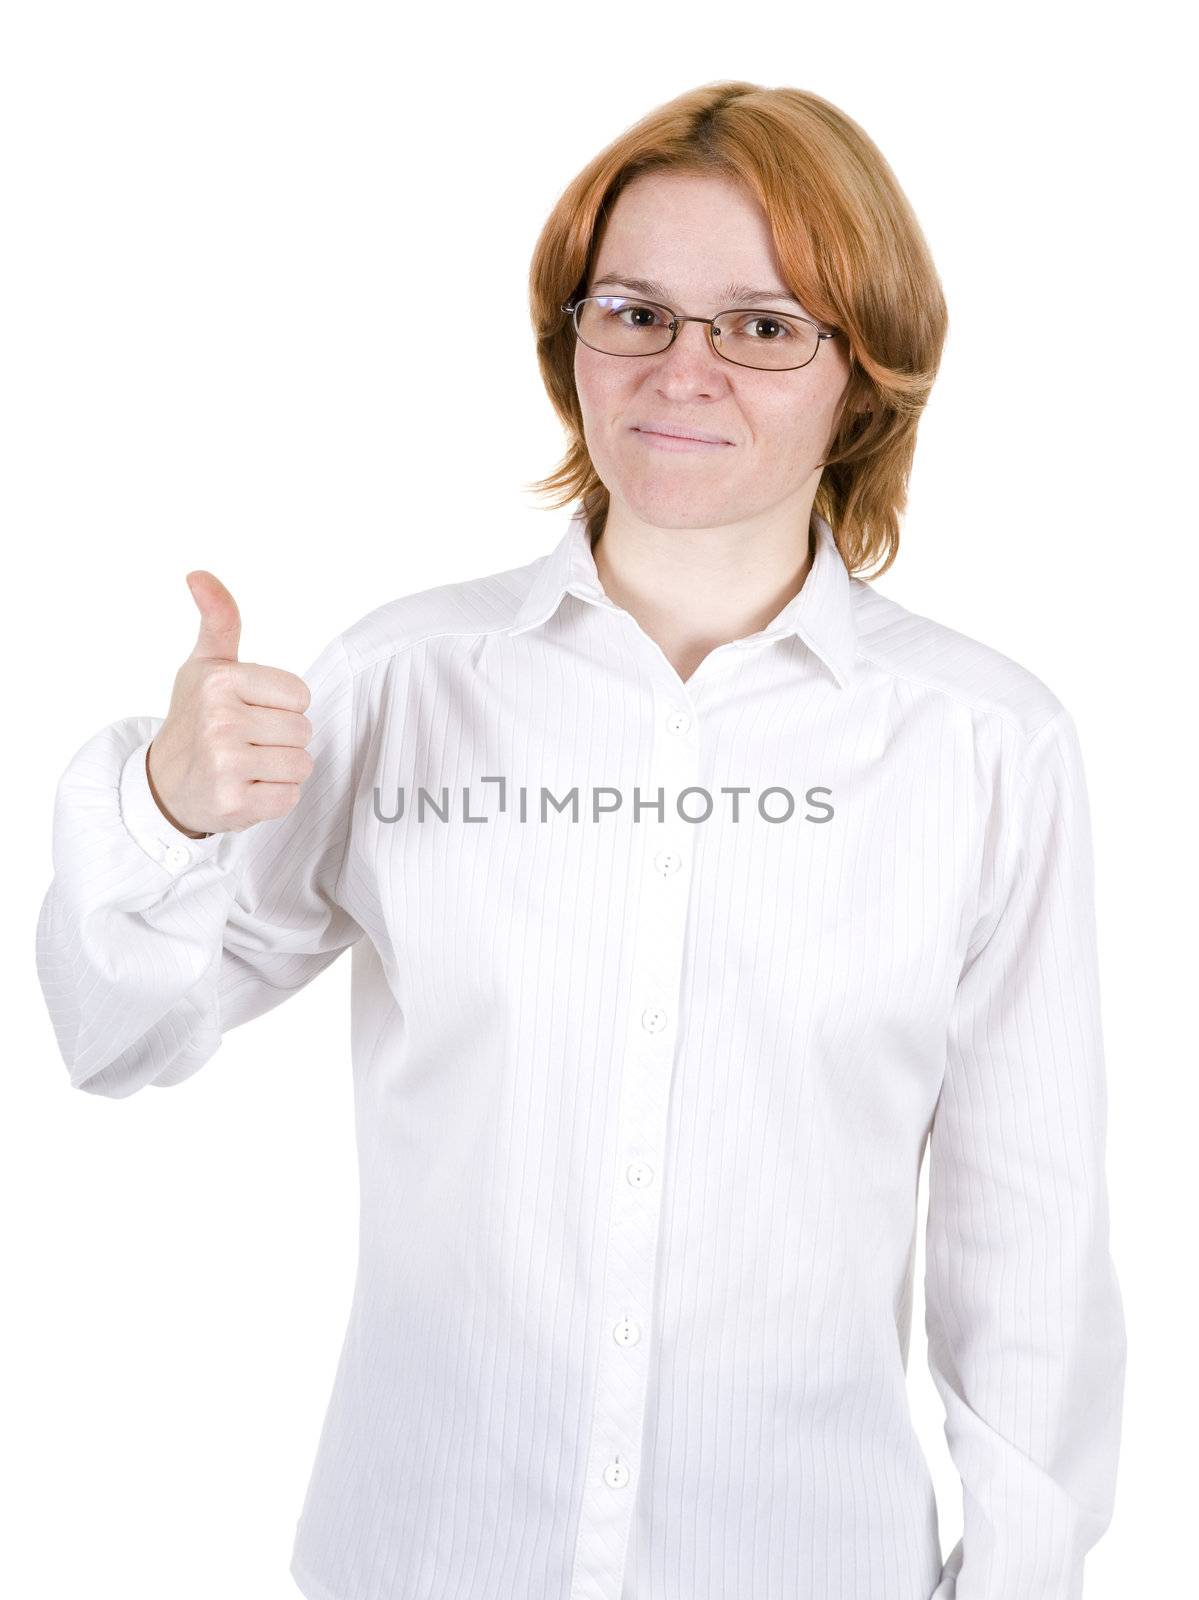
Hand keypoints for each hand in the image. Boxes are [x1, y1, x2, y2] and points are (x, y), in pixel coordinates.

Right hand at [145, 571, 314, 838]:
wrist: (163, 784)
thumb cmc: (194, 718)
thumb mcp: (205, 664)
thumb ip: (219, 619)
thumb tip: (198, 573)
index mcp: (220, 680)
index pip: (300, 694)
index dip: (282, 705)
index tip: (250, 709)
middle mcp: (220, 720)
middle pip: (303, 730)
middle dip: (282, 738)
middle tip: (246, 742)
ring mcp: (225, 763)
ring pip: (301, 764)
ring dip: (281, 769)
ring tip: (247, 765)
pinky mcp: (233, 803)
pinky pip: (289, 797)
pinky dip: (274, 798)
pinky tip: (245, 788)